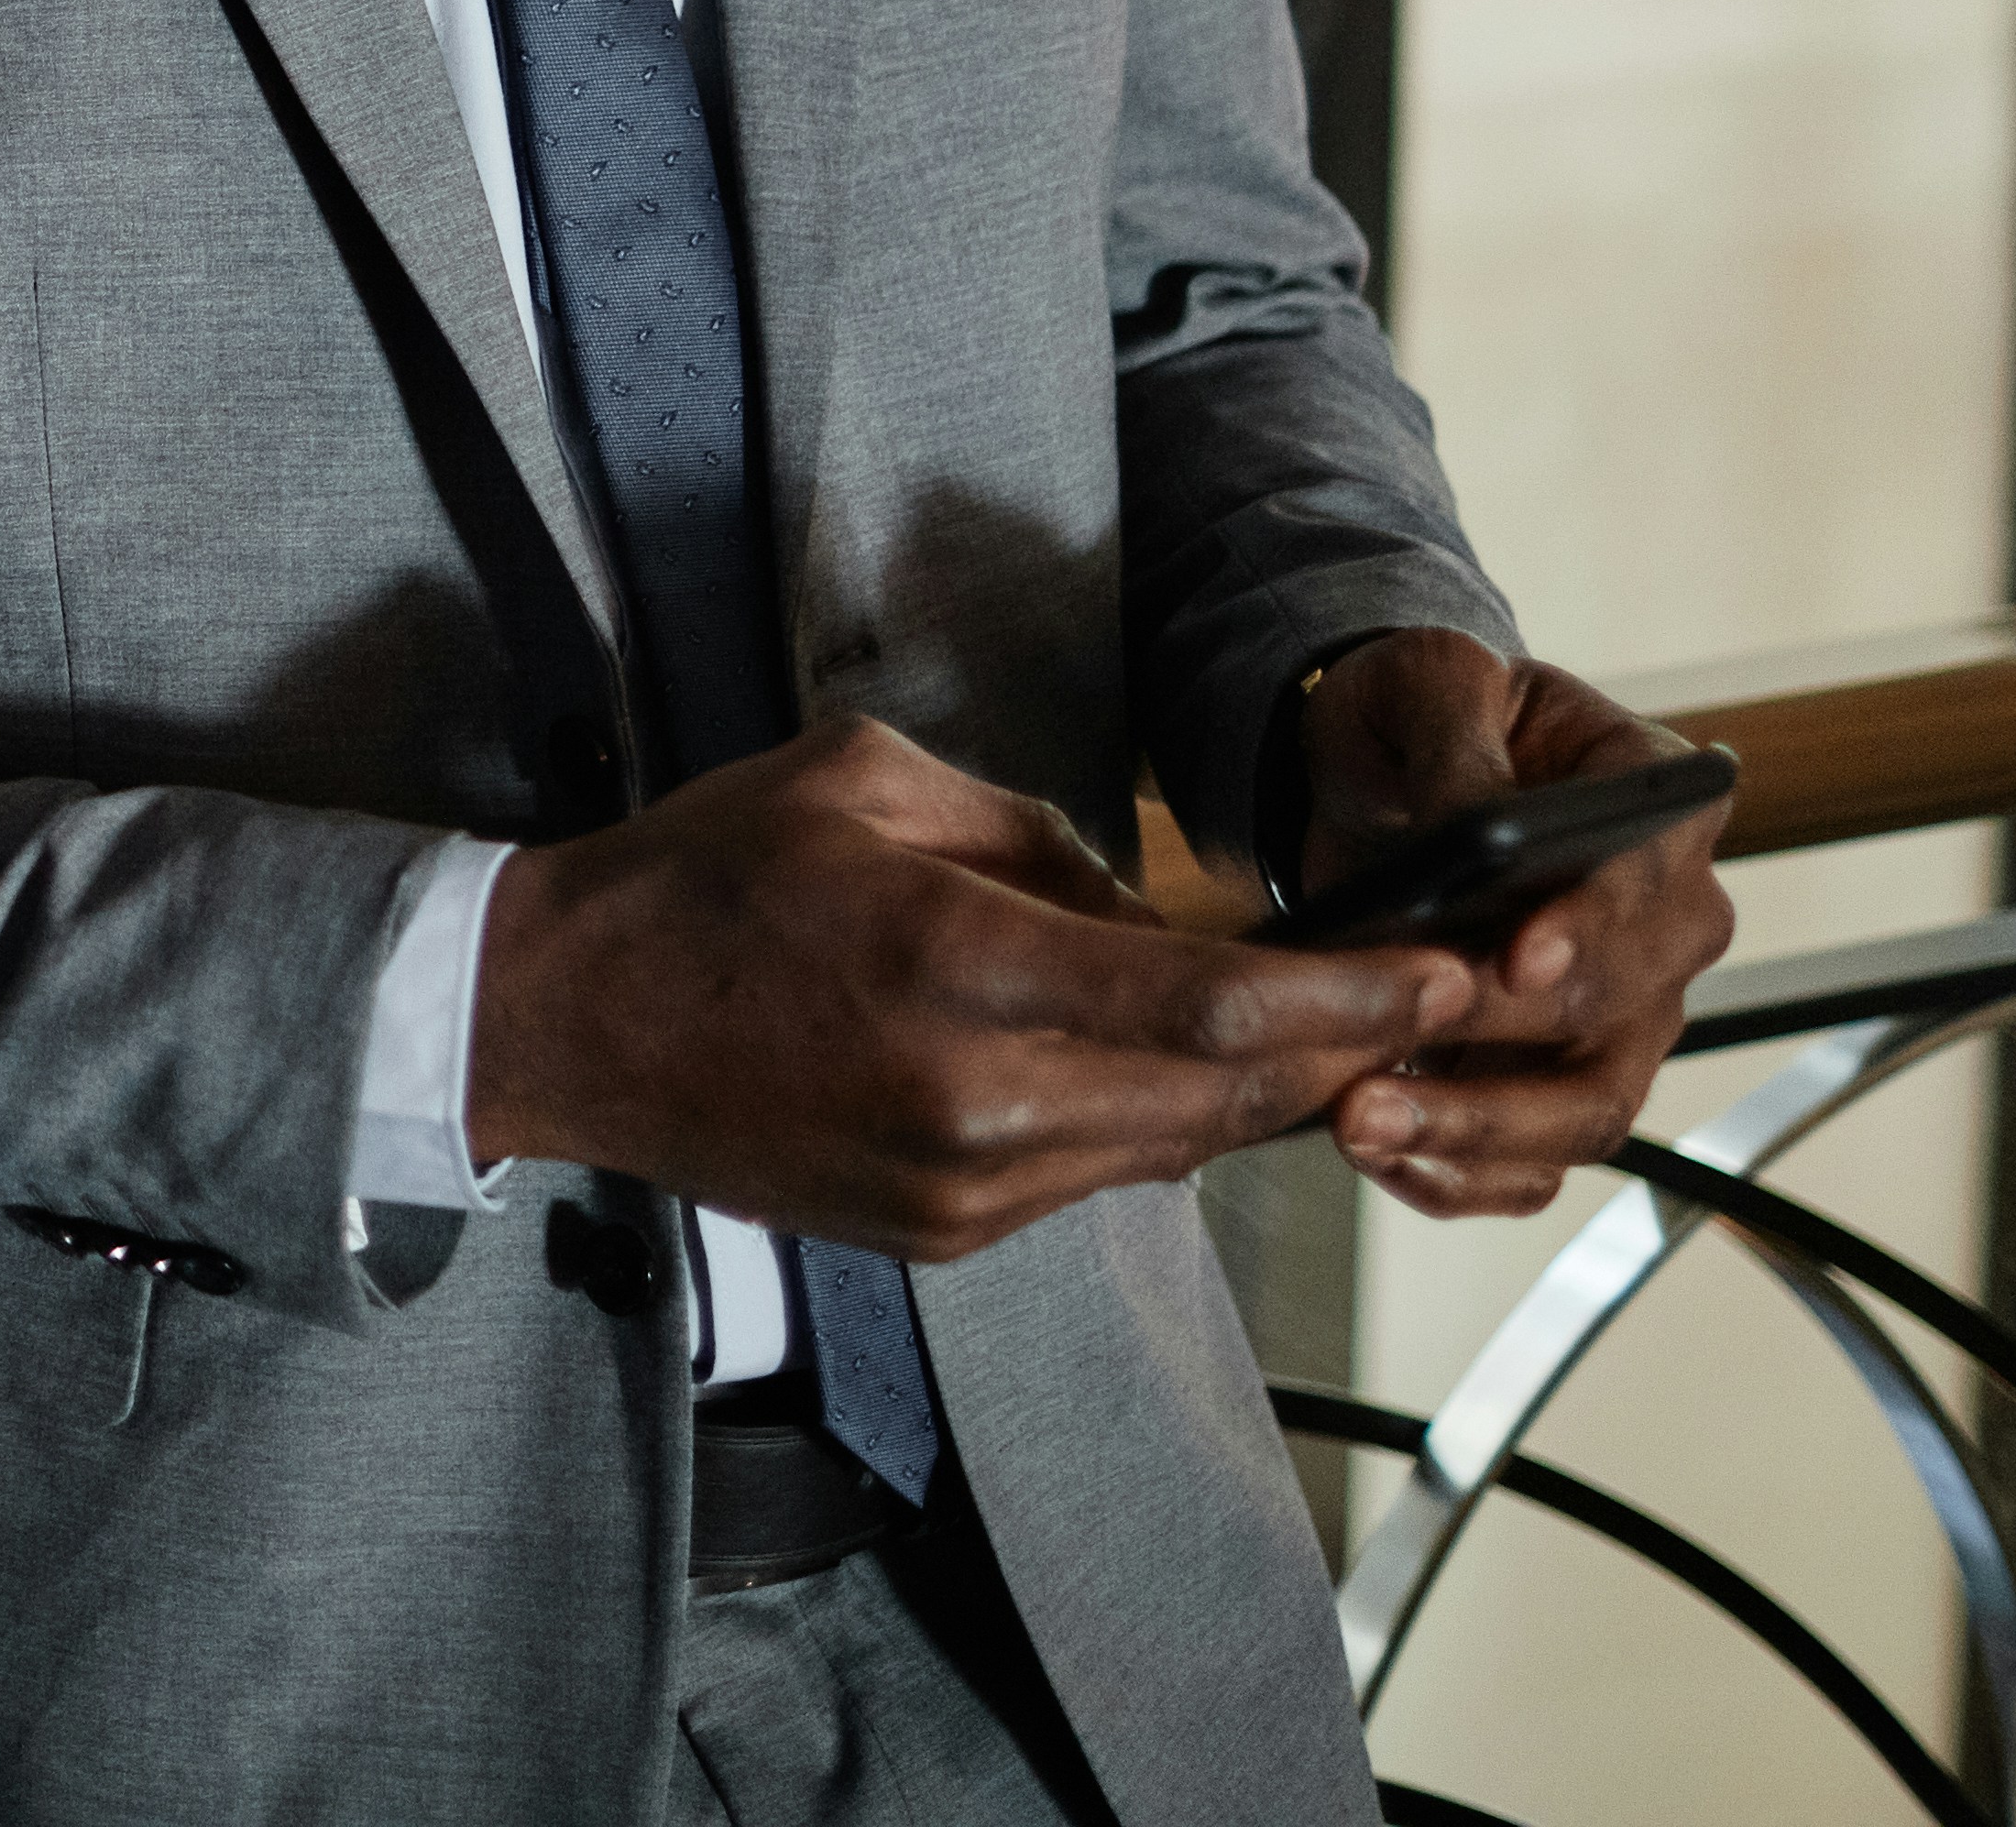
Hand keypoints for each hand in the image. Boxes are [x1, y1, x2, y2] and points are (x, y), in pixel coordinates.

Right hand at [468, 718, 1478, 1264]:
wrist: (562, 1023)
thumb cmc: (708, 877)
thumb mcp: (870, 780)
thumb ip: (1036, 837)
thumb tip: (1152, 902)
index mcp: (953, 965)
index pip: (1212, 1001)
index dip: (1357, 996)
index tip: (1453, 970)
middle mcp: (972, 1101)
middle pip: (1225, 1092)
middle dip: (1346, 1047)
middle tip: (1436, 996)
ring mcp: (960, 1189)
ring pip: (1175, 1145)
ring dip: (1258, 1087)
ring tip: (1326, 1024)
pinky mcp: (943, 1234)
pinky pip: (1096, 1176)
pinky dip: (1153, 1116)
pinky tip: (1165, 1060)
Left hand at [1288, 629, 1737, 1219]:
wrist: (1379, 777)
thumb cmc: (1421, 718)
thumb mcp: (1427, 682)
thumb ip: (1459, 741)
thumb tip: (1476, 826)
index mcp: (1661, 810)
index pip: (1647, 882)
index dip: (1587, 927)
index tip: (1521, 960)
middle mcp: (1665, 927)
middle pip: (1615, 1013)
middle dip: (1498, 1046)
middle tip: (1386, 1063)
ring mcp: (1624, 1016)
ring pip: (1587, 1109)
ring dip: (1476, 1132)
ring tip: (1362, 1125)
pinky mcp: (1561, 1079)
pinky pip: (1539, 1163)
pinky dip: (1466, 1177)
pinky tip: (1383, 1161)